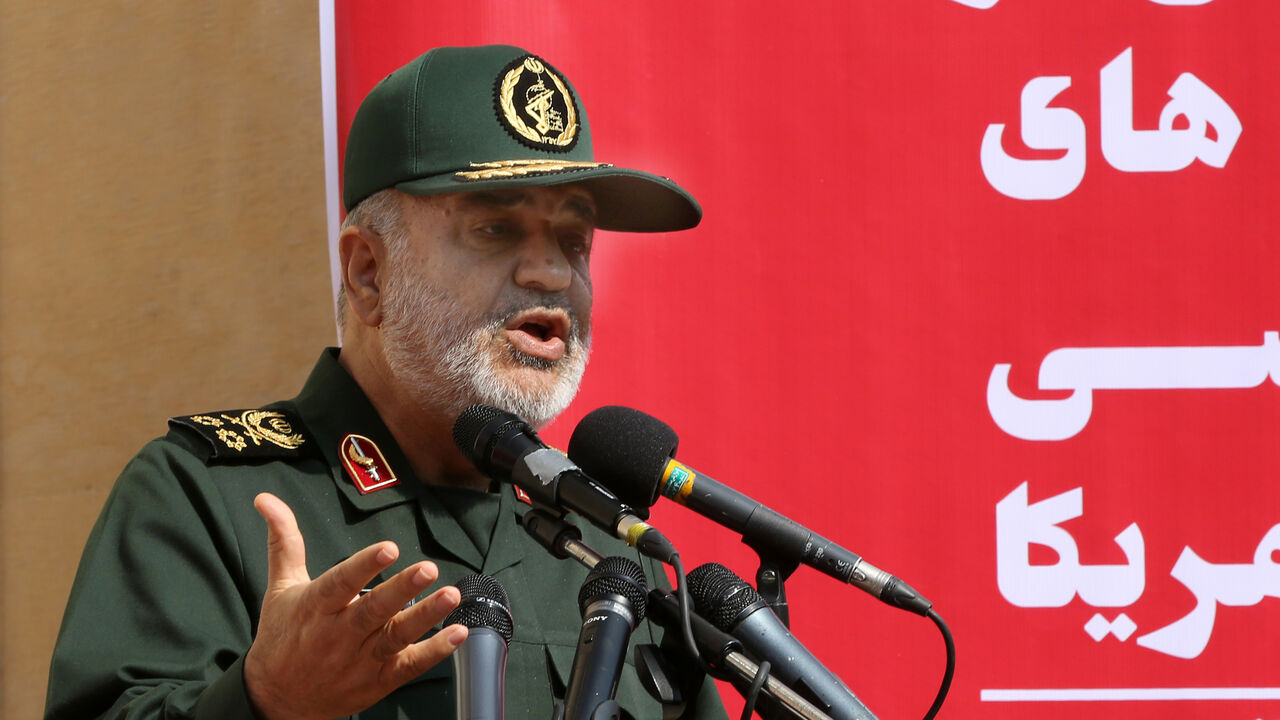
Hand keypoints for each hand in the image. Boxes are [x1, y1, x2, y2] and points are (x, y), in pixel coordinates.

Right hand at [243, 492, 467, 719]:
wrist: (276, 699)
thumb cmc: (282, 637)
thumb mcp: (281, 587)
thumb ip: (285, 541)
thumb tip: (268, 500)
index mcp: (315, 607)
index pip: (340, 583)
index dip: (364, 565)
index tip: (388, 548)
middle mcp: (338, 634)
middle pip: (373, 610)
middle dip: (402, 589)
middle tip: (428, 569)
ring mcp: (359, 660)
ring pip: (395, 637)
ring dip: (425, 617)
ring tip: (450, 595)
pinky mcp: (377, 681)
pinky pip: (409, 666)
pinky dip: (435, 652)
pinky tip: (457, 633)